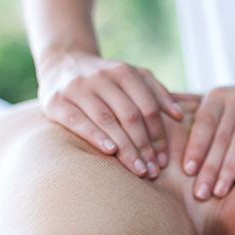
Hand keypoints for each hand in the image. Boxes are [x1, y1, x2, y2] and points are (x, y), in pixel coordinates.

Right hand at [38, 51, 184, 178]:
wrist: (62, 62)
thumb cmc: (107, 79)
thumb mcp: (133, 77)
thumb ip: (157, 93)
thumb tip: (179, 115)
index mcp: (123, 72)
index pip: (148, 108)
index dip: (159, 136)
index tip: (164, 161)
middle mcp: (100, 77)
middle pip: (130, 116)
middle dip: (145, 147)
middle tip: (153, 172)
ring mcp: (77, 87)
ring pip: (107, 121)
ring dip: (126, 149)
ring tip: (139, 170)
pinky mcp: (55, 100)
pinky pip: (77, 120)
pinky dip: (95, 136)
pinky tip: (110, 151)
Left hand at [181, 81, 234, 199]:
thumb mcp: (216, 104)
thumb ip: (190, 110)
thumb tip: (158, 115)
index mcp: (217, 96)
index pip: (204, 123)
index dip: (196, 146)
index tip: (188, 171)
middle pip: (222, 136)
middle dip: (211, 167)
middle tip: (200, 193)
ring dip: (229, 169)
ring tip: (218, 192)